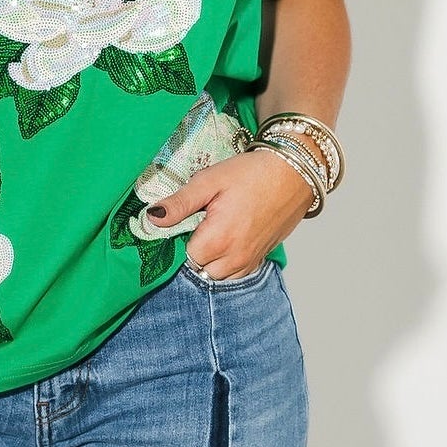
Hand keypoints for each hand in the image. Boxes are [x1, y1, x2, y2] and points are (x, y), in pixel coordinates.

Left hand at [147, 144, 313, 279]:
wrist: (295, 172)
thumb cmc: (252, 173)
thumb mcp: (209, 181)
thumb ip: (179, 203)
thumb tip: (151, 219)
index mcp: (218, 239)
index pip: (183, 255)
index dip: (182, 237)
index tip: (190, 219)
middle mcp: (234, 258)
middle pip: (199, 268)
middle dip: (196, 250)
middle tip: (204, 222)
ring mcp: (250, 261)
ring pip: (217, 275)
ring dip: (211, 258)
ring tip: (218, 229)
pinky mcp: (261, 259)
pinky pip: (236, 273)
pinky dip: (228, 262)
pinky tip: (231, 238)